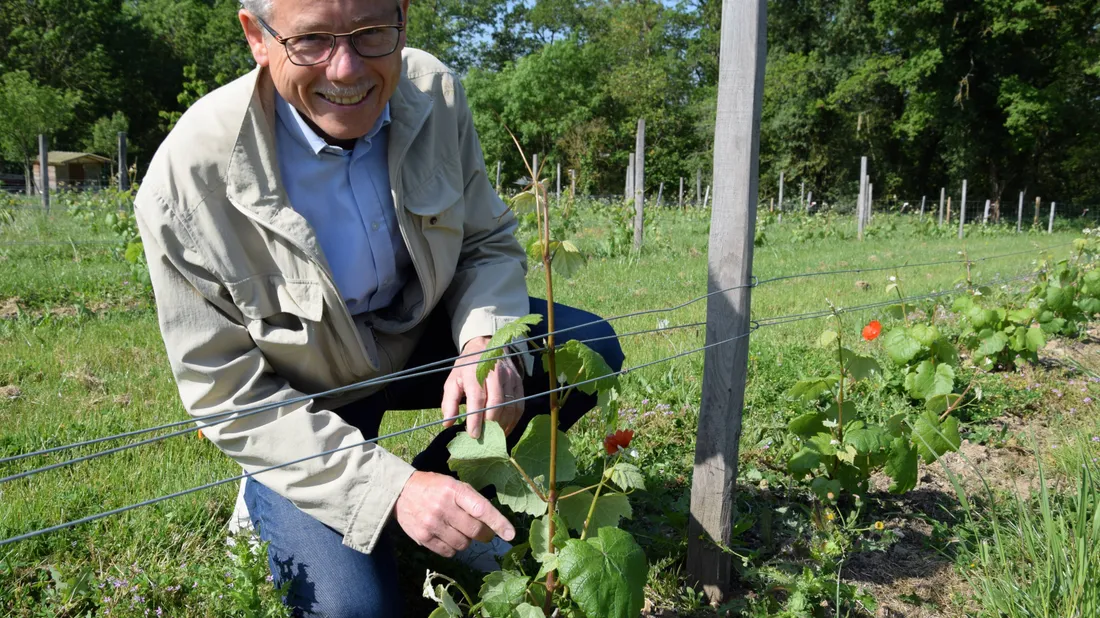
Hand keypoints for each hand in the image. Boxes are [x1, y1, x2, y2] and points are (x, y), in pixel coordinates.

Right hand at [394, 471, 515, 556]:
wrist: (401, 492)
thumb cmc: (434, 487)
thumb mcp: (453, 484)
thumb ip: (472, 501)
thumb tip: (493, 524)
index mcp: (454, 490)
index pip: (481, 509)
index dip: (498, 523)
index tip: (510, 534)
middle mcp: (443, 507)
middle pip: (474, 530)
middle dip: (483, 534)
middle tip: (483, 532)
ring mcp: (432, 524)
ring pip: (463, 544)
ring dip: (466, 541)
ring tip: (458, 530)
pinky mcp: (423, 537)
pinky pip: (448, 552)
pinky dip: (453, 548)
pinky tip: (447, 536)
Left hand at [442, 335, 524, 438]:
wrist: (486, 347)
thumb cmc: (467, 367)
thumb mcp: (453, 380)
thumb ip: (449, 402)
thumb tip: (448, 423)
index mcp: (475, 371)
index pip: (477, 398)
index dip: (476, 418)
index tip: (473, 435)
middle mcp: (495, 373)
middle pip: (497, 403)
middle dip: (490, 424)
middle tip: (483, 438)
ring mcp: (510, 377)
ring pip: (510, 406)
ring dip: (502, 425)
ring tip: (493, 437)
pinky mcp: (519, 382)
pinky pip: (519, 406)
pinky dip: (513, 421)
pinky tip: (504, 429)